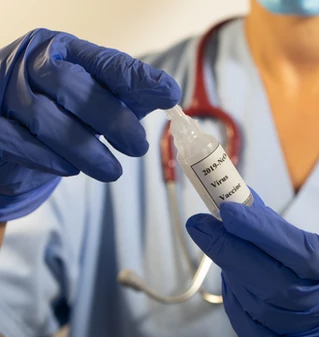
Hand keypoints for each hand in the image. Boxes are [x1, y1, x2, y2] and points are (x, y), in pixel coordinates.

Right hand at [0, 29, 180, 220]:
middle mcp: (31, 64)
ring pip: (46, 120)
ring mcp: (6, 92)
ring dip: (86, 151)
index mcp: (64, 50)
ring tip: (112, 171)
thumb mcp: (98, 94)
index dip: (136, 77)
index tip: (169, 93)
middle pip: (72, 87)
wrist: (12, 128)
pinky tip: (71, 169)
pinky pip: (20, 143)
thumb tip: (168, 93)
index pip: (103, 61)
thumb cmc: (64, 108)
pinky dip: (51, 160)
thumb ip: (129, 93)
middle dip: (112, 120)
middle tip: (138, 147)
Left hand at [186, 190, 318, 336]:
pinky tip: (231, 276)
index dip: (261, 231)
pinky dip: (232, 294)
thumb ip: (285, 231)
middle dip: (228, 247)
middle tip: (201, 224)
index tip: (228, 209)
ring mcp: (298, 333)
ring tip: (221, 245)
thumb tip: (241, 202)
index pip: (299, 251)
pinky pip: (242, 319)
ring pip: (250, 297)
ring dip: (229, 267)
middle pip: (267, 277)